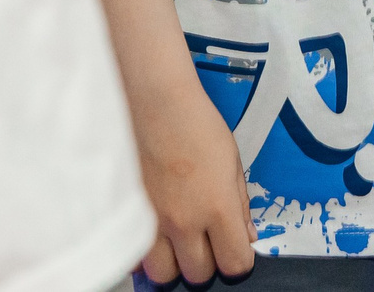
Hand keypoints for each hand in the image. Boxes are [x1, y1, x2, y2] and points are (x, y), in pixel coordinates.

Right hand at [132, 74, 254, 286]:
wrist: (152, 99)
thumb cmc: (193, 121)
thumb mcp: (232, 159)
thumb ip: (240, 204)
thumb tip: (246, 236)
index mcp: (217, 207)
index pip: (235, 263)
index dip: (239, 260)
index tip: (235, 249)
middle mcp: (184, 221)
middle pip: (199, 274)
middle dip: (206, 263)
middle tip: (204, 241)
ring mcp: (152, 220)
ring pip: (164, 274)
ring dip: (174, 262)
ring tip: (176, 240)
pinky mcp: (127, 214)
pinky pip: (136, 256)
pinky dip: (145, 252)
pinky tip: (153, 232)